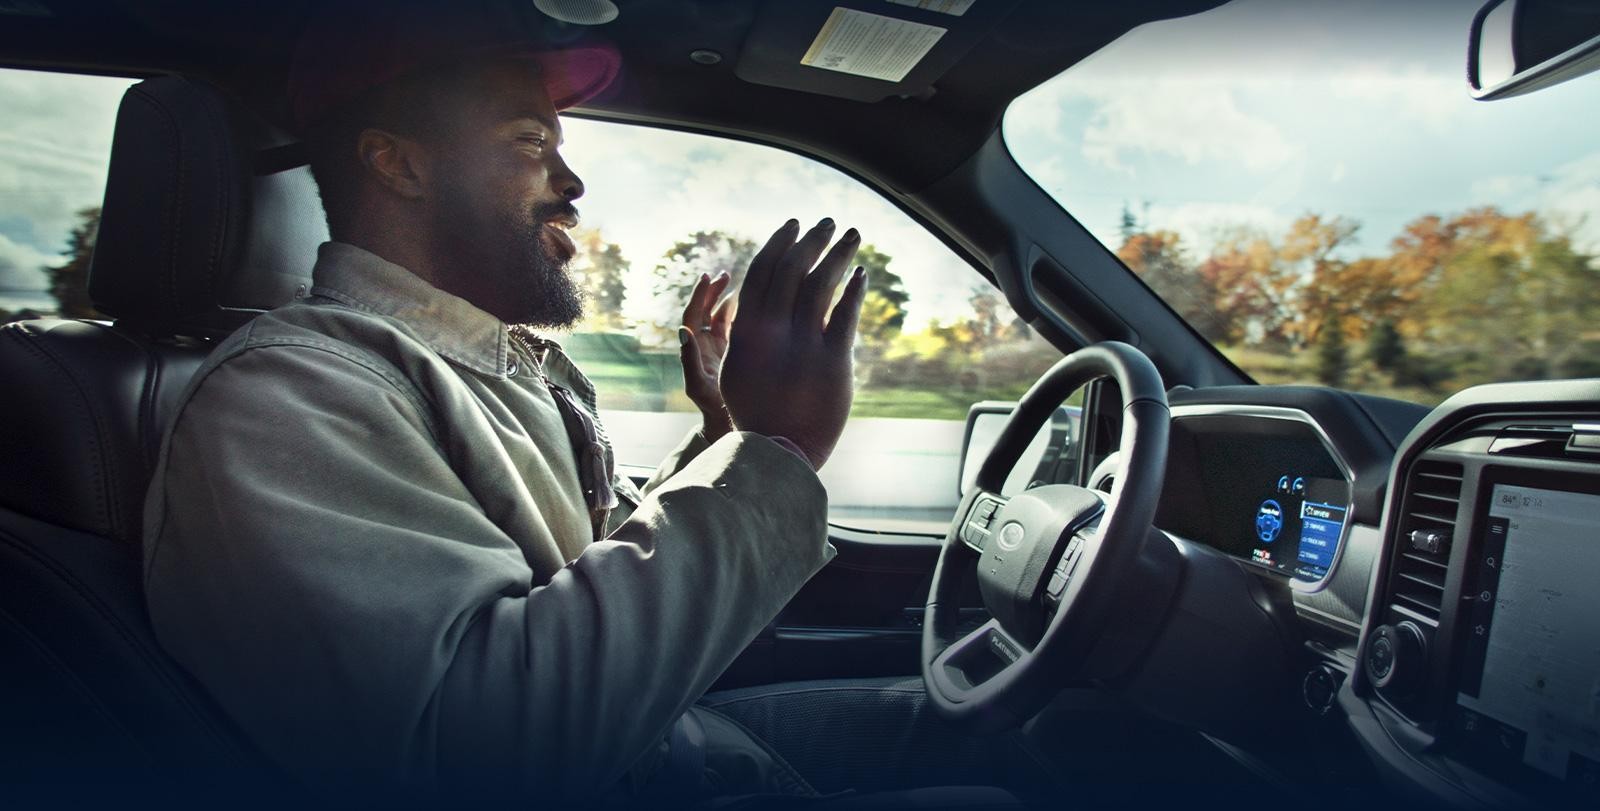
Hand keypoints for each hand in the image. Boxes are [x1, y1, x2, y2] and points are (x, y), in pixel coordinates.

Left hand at [677, 272, 734, 440]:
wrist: (732, 426)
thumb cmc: (714, 410)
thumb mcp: (700, 387)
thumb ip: (690, 360)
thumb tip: (682, 330)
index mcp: (694, 350)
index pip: (692, 316)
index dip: (699, 295)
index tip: (708, 277)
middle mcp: (704, 347)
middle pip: (705, 311)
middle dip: (712, 291)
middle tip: (724, 274)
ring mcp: (719, 349)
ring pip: (721, 316)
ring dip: (726, 298)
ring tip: (738, 282)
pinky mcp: (734, 353)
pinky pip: (735, 327)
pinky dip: (740, 311)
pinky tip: (753, 300)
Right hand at [718, 218, 866, 469]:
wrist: (779, 451)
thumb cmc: (756, 413)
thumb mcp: (736, 370)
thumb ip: (744, 334)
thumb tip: (750, 305)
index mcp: (746, 330)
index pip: (763, 271)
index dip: (779, 243)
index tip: (793, 226)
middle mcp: (773, 331)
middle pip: (794, 269)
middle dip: (812, 239)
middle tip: (827, 223)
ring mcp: (804, 344)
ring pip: (823, 283)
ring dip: (839, 253)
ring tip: (853, 235)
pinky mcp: (834, 360)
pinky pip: (846, 314)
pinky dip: (855, 289)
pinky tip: (862, 275)